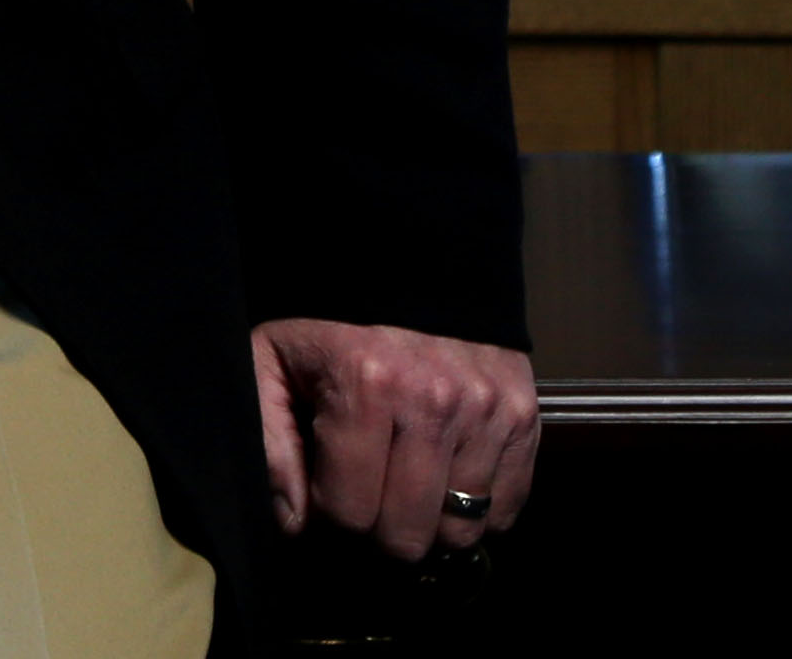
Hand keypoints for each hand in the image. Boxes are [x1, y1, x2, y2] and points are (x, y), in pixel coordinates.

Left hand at [252, 317, 538, 561]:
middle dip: (380, 526)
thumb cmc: (330, 317)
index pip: (350, 515)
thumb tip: (292, 523)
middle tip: (370, 490)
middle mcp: (435, 401)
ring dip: (432, 520)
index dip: (330, 512)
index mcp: (366, 388)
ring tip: (409, 482)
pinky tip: (450, 477)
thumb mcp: (270, 359)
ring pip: (461, 529)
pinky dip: (479, 507)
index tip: (328, 484)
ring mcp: (487, 410)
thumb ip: (268, 440)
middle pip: (408, 535)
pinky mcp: (523, 413)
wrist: (412, 256)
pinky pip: (507, 507)